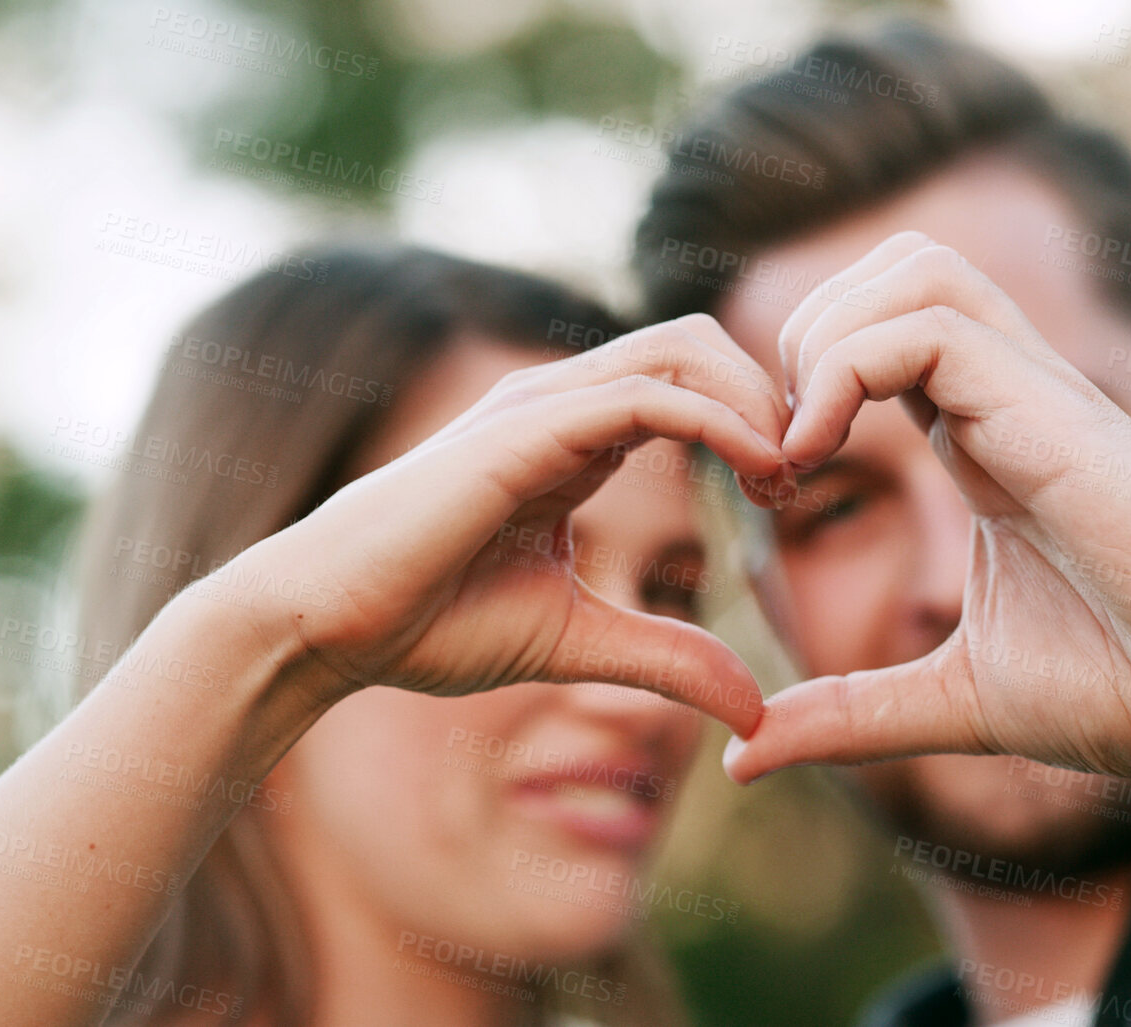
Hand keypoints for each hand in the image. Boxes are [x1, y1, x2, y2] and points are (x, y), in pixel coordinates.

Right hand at [213, 315, 790, 735]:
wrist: (327, 626)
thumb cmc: (429, 624)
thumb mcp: (580, 641)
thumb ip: (669, 658)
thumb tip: (755, 711)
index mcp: (573, 436)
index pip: (688, 379)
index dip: (755, 421)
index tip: (790, 495)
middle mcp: (561, 404)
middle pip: (697, 342)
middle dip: (769, 394)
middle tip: (804, 476)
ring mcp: (540, 407)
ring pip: (682, 349)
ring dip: (756, 401)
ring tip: (788, 475)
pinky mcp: (525, 430)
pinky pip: (645, 395)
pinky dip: (719, 422)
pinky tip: (761, 474)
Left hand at [723, 233, 1130, 781]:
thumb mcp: (956, 702)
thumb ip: (852, 714)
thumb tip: (744, 755)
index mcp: (987, 446)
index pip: (884, 341)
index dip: (803, 385)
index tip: (772, 487)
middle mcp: (1011, 402)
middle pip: (897, 272)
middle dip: (805, 334)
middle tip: (780, 449)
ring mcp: (1037, 397)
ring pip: (915, 270)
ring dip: (826, 337)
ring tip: (799, 445)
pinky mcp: (1056, 413)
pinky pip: (932, 325)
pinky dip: (846, 367)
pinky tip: (819, 454)